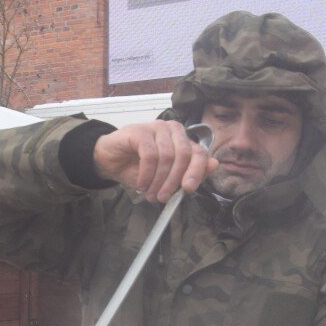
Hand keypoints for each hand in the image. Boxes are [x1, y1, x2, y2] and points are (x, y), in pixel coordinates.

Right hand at [93, 121, 218, 202]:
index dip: (197, 171)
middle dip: (174, 181)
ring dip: (158, 180)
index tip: (188, 189)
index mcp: (184, 140)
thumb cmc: (139, 168)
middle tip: (163, 198)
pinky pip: (150, 154)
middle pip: (184, 155)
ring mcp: (157, 127)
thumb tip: (214, 165)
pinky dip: (147, 173)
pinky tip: (142, 184)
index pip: (199, 153)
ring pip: (167, 156)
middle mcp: (173, 130)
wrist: (111, 161)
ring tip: (150, 194)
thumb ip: (189, 173)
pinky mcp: (140, 131)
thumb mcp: (166, 177)